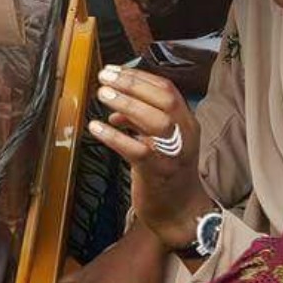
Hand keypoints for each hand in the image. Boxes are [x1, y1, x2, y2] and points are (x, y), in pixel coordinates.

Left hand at [88, 66, 211, 249]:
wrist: (180, 213)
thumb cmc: (167, 175)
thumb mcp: (159, 143)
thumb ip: (141, 124)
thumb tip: (115, 112)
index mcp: (186, 123)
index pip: (167, 89)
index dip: (139, 76)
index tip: (115, 69)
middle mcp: (184, 135)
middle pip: (163, 99)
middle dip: (132, 84)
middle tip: (104, 76)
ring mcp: (174, 154)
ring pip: (154, 121)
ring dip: (126, 105)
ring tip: (102, 94)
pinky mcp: (159, 173)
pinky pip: (137, 150)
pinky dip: (115, 137)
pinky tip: (96, 128)